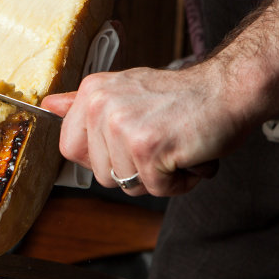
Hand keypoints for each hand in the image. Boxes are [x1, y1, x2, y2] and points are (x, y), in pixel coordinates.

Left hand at [42, 62, 250, 196]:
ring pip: (128, 185)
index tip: (125, 147)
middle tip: (160, 142)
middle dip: (134, 170)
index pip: (69, 147)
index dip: (99, 159)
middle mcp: (101, 106)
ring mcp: (122, 126)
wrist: (230, 90)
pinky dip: (179, 181)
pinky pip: (156, 189)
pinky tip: (188, 155)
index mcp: (93, 92)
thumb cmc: (183, 98)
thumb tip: (48, 105)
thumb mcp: (127, 90)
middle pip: (100, 174)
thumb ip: (85, 102)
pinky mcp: (147, 147)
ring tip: (175, 146)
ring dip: (158, 177)